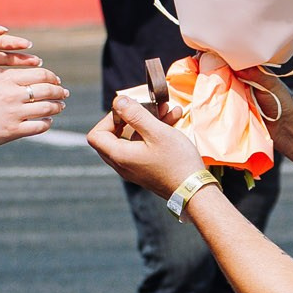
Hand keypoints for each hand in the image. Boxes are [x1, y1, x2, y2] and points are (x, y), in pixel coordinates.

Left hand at [0, 16, 34, 89]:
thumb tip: (4, 30)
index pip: (3, 42)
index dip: (16, 43)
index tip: (29, 45)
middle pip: (7, 57)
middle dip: (23, 60)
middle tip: (39, 63)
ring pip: (3, 71)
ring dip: (18, 73)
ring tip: (34, 73)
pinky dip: (5, 84)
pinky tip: (17, 86)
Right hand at [0, 66, 67, 146]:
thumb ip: (10, 82)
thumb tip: (32, 82)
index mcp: (7, 80)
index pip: (41, 74)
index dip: (53, 78)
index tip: (57, 81)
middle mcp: (13, 95)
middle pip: (47, 90)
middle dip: (59, 92)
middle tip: (64, 94)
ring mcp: (14, 113)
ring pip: (47, 108)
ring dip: (57, 107)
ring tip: (60, 107)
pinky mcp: (13, 131)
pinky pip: (39, 127)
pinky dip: (47, 123)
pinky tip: (48, 122)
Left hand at [88, 94, 209, 195]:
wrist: (195, 191)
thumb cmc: (177, 162)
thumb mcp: (157, 132)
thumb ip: (135, 115)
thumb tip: (118, 101)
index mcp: (119, 156)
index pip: (96, 135)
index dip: (108, 119)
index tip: (128, 111)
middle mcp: (123, 164)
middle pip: (113, 137)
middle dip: (130, 118)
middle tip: (146, 108)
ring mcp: (134, 168)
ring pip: (132, 139)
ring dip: (147, 122)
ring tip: (167, 110)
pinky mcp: (146, 169)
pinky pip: (143, 147)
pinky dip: (154, 134)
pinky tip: (173, 120)